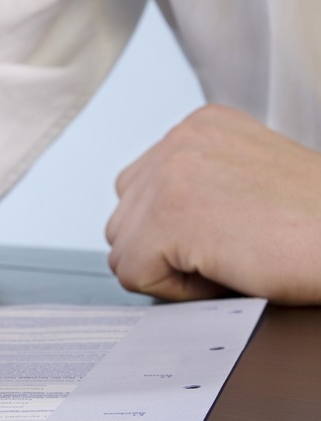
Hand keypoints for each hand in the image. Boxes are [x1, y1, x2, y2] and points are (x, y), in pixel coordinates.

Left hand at [107, 104, 320, 304]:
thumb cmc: (313, 225)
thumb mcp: (245, 182)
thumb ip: (195, 186)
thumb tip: (148, 225)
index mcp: (200, 127)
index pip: (140, 189)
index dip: (175, 231)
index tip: (225, 233)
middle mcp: (181, 138)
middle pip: (125, 216)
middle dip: (165, 248)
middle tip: (227, 251)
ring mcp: (173, 171)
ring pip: (123, 245)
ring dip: (169, 267)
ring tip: (227, 259)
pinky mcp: (172, 212)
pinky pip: (133, 270)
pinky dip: (174, 288)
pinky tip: (224, 271)